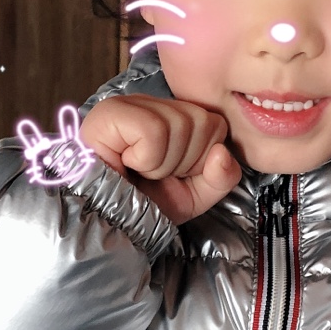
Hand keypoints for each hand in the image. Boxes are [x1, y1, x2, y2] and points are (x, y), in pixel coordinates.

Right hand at [81, 95, 240, 224]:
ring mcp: (129, 103)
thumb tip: (222, 152)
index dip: (200, 159)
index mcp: (172, 115)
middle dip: (183, 162)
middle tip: (154, 174)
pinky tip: (126, 163)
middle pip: (201, 121)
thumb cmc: (145, 206)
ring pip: (180, 124)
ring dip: (162, 164)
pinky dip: (146, 158)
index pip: (214, 123)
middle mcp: (151, 103)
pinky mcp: (109, 113)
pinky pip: (153, 130)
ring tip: (139, 170)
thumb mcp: (195, 195)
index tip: (173, 174)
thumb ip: (222, 176)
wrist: (108, 226)